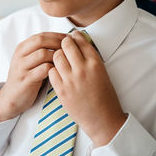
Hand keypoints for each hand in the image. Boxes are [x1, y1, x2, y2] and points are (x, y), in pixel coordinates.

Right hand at [0, 32, 65, 122]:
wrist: (11, 97)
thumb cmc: (27, 77)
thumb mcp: (30, 60)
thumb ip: (42, 50)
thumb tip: (64, 41)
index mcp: (22, 48)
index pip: (42, 35)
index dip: (57, 35)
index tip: (70, 39)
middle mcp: (20, 55)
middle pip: (41, 40)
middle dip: (58, 42)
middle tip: (71, 48)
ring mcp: (22, 67)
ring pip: (42, 54)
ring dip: (57, 55)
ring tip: (67, 60)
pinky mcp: (26, 80)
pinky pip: (43, 70)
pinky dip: (54, 69)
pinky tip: (61, 72)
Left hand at [49, 30, 126, 146]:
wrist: (102, 119)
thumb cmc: (104, 95)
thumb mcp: (102, 72)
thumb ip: (90, 58)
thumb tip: (79, 43)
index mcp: (95, 63)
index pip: (81, 41)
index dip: (75, 36)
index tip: (72, 36)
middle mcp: (83, 69)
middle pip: (66, 45)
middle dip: (64, 43)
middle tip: (64, 45)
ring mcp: (71, 80)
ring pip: (56, 56)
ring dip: (58, 55)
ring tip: (61, 59)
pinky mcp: (61, 90)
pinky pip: (51, 72)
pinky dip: (53, 69)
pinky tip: (58, 72)